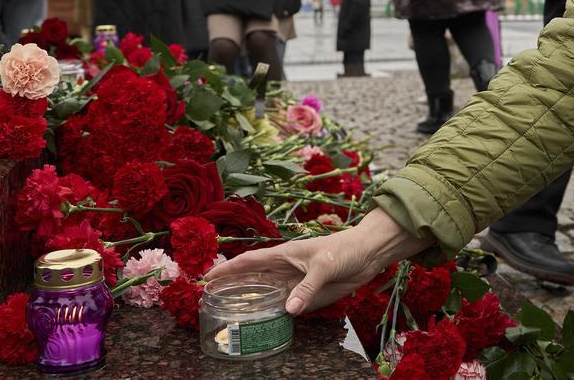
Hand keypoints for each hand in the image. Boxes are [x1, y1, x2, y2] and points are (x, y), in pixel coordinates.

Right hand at [204, 209, 430, 313]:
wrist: (367, 255)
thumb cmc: (343, 249)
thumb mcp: (324, 266)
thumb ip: (307, 287)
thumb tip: (288, 309)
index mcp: (282, 255)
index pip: (248, 262)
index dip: (227, 269)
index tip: (206, 277)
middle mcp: (284, 270)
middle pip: (251, 280)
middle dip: (231, 288)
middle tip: (209, 301)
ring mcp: (294, 284)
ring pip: (265, 295)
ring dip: (249, 304)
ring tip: (227, 315)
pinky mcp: (306, 296)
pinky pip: (284, 307)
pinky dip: (272, 314)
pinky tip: (261, 324)